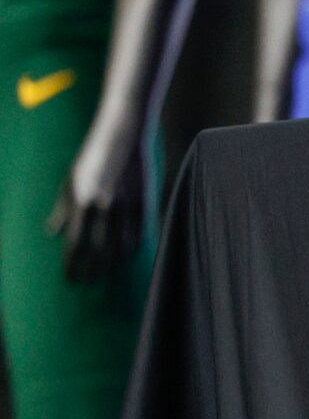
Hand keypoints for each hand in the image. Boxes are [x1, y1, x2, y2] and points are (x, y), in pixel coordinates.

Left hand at [48, 129, 145, 285]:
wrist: (123, 136)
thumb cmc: (92, 157)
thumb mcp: (70, 180)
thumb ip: (62, 208)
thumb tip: (53, 233)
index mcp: (83, 202)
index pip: (76, 245)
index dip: (73, 266)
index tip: (70, 279)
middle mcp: (105, 207)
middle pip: (100, 251)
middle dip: (93, 271)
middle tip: (87, 283)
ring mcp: (127, 206)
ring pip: (123, 246)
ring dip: (113, 264)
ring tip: (106, 274)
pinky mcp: (144, 202)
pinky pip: (138, 234)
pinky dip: (130, 249)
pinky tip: (124, 256)